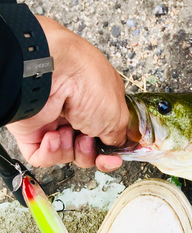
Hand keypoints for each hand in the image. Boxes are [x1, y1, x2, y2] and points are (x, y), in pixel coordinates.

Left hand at [7, 17, 127, 171]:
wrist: (53, 73)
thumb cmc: (88, 85)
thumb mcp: (117, 116)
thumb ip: (119, 138)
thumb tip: (115, 148)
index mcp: (98, 105)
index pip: (104, 137)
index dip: (109, 152)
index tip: (113, 159)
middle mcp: (76, 112)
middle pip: (86, 149)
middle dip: (89, 152)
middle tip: (87, 140)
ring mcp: (53, 121)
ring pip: (65, 154)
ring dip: (69, 149)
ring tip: (67, 132)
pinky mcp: (32, 130)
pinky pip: (41, 156)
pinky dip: (49, 152)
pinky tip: (52, 136)